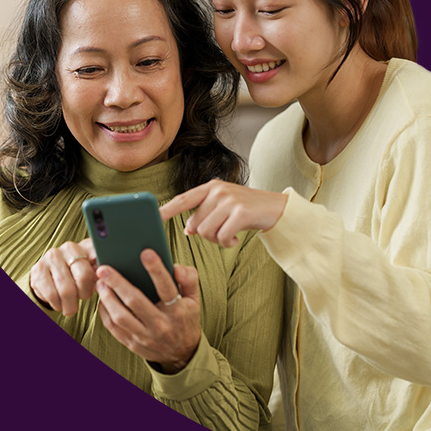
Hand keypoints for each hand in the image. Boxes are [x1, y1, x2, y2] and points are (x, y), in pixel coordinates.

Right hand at [29, 238, 96, 316]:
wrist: (51, 277)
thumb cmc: (78, 275)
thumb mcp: (93, 270)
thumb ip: (103, 272)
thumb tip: (110, 278)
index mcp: (87, 245)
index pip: (100, 261)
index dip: (101, 278)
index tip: (100, 286)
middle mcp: (69, 247)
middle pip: (84, 277)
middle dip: (85, 294)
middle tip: (83, 298)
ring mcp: (52, 257)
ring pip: (67, 289)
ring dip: (70, 305)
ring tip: (71, 307)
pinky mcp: (38, 270)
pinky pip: (51, 294)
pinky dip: (57, 305)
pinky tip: (59, 303)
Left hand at [96, 249, 200, 373]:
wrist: (181, 353)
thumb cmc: (185, 319)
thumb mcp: (194, 299)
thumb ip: (189, 279)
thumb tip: (176, 267)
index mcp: (177, 311)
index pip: (166, 288)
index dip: (156, 270)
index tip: (145, 253)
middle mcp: (161, 325)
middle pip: (136, 301)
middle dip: (118, 283)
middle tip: (104, 268)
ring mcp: (145, 337)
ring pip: (120, 316)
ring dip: (107, 297)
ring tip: (100, 282)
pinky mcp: (132, 344)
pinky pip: (113, 328)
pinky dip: (105, 312)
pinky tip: (102, 298)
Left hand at [158, 180, 287, 247]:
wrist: (278, 209)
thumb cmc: (248, 211)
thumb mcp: (224, 207)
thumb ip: (205, 213)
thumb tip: (187, 230)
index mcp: (211, 187)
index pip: (183, 199)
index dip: (167, 209)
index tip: (152, 217)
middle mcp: (218, 190)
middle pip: (195, 224)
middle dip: (206, 236)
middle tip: (222, 233)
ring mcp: (230, 200)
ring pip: (207, 232)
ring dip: (217, 240)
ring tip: (230, 234)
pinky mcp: (241, 212)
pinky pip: (222, 237)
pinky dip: (227, 243)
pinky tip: (236, 239)